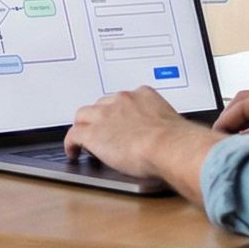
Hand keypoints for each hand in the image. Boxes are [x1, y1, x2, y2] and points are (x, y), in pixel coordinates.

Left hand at [65, 87, 198, 175]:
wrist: (169, 146)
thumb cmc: (177, 141)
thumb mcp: (171, 125)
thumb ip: (162, 126)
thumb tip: (165, 138)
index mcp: (143, 95)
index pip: (123, 99)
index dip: (117, 112)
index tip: (120, 122)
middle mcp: (121, 100)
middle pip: (101, 105)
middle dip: (100, 118)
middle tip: (102, 132)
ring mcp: (105, 115)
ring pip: (83, 116)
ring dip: (84, 127)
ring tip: (85, 142)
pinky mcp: (93, 133)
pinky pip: (73, 135)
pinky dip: (71, 144)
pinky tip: (73, 152)